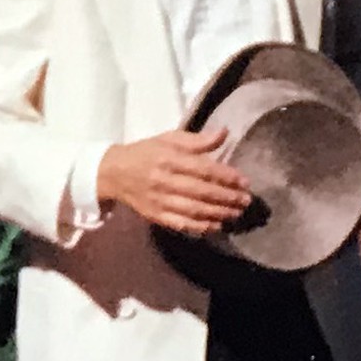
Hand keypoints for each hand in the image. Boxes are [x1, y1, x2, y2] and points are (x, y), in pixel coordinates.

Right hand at [96, 129, 251, 235]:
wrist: (113, 173)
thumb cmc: (147, 152)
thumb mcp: (170, 138)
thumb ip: (197, 139)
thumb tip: (225, 132)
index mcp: (168, 158)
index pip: (202, 169)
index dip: (226, 176)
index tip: (245, 182)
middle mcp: (163, 180)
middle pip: (201, 192)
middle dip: (227, 197)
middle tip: (247, 201)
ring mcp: (159, 201)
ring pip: (193, 210)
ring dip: (219, 214)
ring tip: (237, 213)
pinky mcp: (155, 216)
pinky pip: (181, 224)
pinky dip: (200, 227)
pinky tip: (217, 226)